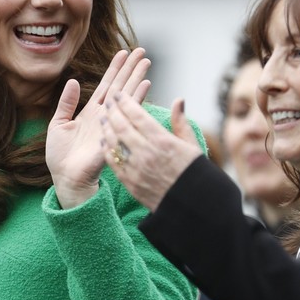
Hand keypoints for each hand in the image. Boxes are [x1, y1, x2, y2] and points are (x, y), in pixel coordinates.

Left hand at [46, 48, 150, 208]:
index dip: (114, 69)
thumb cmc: (61, 155)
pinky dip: (137, 98)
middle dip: (131, 68)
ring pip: (126, 95)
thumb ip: (66, 103)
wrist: (66, 177)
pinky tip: (145, 85)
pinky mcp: (114, 132)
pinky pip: (127, 113)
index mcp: (91, 111)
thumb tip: (72, 81)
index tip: (123, 52)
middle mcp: (104, 115)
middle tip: (142, 51)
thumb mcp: (58, 123)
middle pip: (120, 86)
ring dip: (137, 78)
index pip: (106, 85)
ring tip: (146, 62)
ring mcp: (111, 123)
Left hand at [101, 94, 201, 210]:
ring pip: (114, 143)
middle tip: (108, 102)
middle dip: (113, 111)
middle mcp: (147, 153)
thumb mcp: (192, 146)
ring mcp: (136, 169)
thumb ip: (181, 122)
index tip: (119, 94)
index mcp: (163, 141)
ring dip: (107, 128)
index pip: (138, 116)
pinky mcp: (130, 183)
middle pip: (122, 126)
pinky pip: (113, 163)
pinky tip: (105, 141)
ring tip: (104, 119)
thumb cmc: (194, 174)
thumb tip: (178, 100)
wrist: (191, 205)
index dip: (125, 102)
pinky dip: (107, 150)